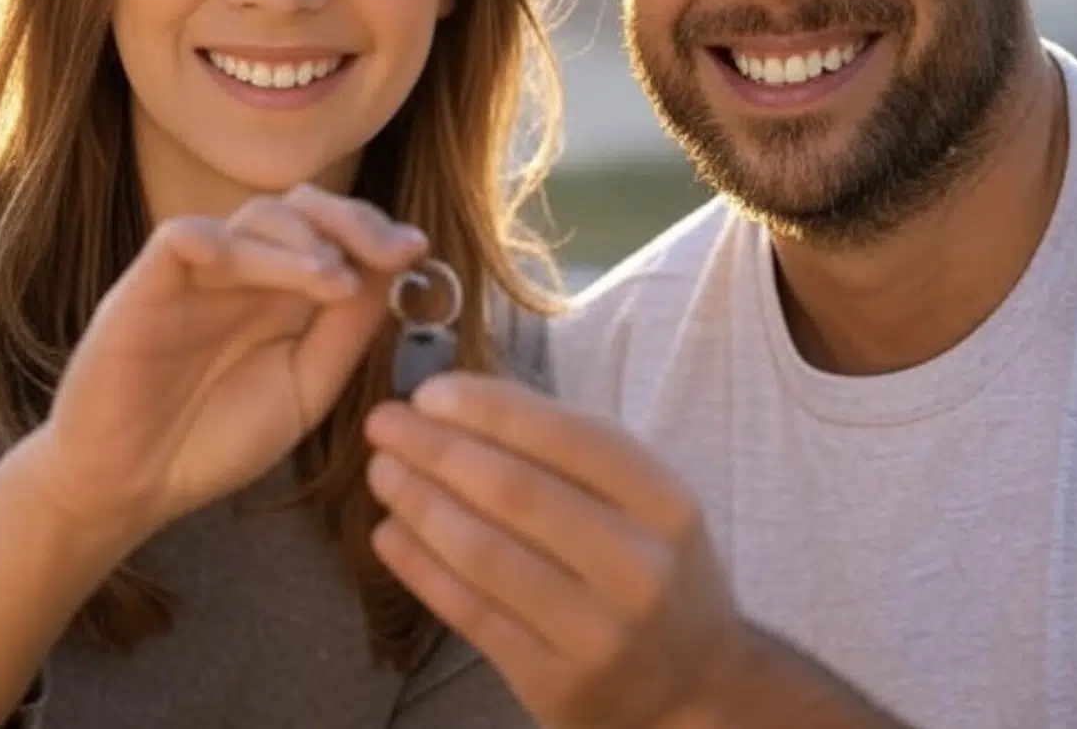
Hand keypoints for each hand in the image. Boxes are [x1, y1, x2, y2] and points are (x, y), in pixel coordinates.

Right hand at [23, 185, 426, 541]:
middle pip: (301, 207)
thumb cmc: (215, 440)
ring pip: (254, 218)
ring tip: (335, 282)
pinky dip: (227, 243)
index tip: (417, 250)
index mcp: (284, 292)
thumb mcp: (305, 390)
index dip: (376, 232)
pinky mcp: (144, 286)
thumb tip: (394, 276)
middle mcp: (244, 272)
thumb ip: (346, 334)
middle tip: (392, 251)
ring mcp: (194, 275)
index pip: (334, 231)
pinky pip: (184, 239)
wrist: (129, 487)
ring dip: (303, 241)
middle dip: (353, 221)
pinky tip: (261, 271)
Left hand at [363, 374, 756, 728]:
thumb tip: (464, 401)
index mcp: (665, 505)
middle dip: (437, 449)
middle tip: (383, 422)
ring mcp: (597, 633)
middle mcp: (638, 568)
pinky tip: (388, 534)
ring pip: (485, 555)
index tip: (429, 392)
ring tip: (381, 471)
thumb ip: (570, 453)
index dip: (490, 409)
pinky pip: (470, 614)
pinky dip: (420, 568)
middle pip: (517, 493)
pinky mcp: (554, 683)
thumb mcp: (645, 502)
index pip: (569, 438)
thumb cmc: (651, 566)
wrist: (695, 683)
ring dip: (419, 504)